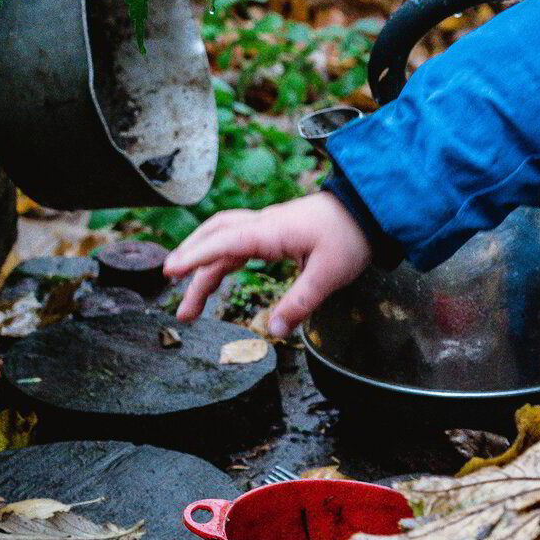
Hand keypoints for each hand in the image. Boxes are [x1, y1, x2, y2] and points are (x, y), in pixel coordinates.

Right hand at [161, 193, 370, 336]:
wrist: (368, 210)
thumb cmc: (350, 236)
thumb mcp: (329, 274)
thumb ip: (301, 303)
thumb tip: (275, 330)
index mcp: (271, 232)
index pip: (223, 244)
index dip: (194, 258)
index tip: (170, 272)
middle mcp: (263, 225)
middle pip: (215, 239)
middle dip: (191, 266)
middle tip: (177, 298)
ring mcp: (269, 226)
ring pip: (224, 239)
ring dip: (203, 262)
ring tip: (191, 295)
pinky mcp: (276, 231)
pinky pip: (239, 240)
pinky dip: (221, 257)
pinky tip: (218, 273)